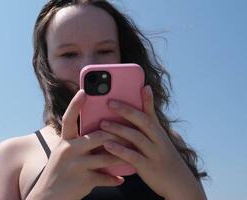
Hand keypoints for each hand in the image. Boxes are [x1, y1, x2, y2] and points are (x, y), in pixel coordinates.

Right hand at [27, 89, 130, 199]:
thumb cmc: (59, 172)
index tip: (84, 90)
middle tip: (129, 131)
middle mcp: (68, 150)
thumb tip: (99, 133)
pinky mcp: (83, 181)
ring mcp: (76, 166)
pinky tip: (121, 178)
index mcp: (64, 141)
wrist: (48, 197)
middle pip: (98, 136)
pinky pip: (105, 177)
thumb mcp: (63, 154)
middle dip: (117, 134)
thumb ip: (77, 143)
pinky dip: (114, 178)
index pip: (69, 118)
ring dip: (122, 156)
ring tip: (133, 153)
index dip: (76, 104)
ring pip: (107, 156)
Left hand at [99, 85, 205, 199]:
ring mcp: (154, 153)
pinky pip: (132, 156)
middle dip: (126, 110)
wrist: (179, 184)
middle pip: (143, 121)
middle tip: (109, 102)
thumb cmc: (164, 160)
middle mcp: (158, 140)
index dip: (148, 100)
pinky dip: (119, 150)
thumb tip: (146, 114)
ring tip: (102, 123)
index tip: (144, 86)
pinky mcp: (148, 167)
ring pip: (136, 137)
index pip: (152, 113)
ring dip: (119, 129)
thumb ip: (151, 128)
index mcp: (159, 133)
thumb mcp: (161, 141)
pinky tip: (107, 145)